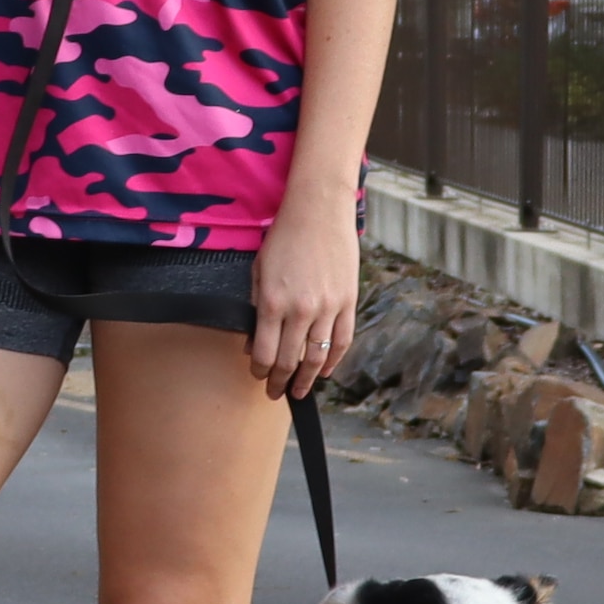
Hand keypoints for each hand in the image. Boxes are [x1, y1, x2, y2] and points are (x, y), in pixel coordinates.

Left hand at [249, 217, 360, 398]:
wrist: (318, 210)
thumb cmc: (283, 237)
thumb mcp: (259, 270)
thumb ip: (256, 308)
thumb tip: (255, 343)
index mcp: (273, 302)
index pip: (266, 354)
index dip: (261, 372)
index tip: (259, 376)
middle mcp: (301, 310)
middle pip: (290, 361)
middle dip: (281, 382)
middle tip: (276, 393)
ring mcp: (328, 308)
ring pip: (317, 357)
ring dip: (307, 379)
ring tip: (300, 391)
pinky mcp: (348, 302)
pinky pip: (342, 341)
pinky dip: (333, 361)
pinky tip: (324, 371)